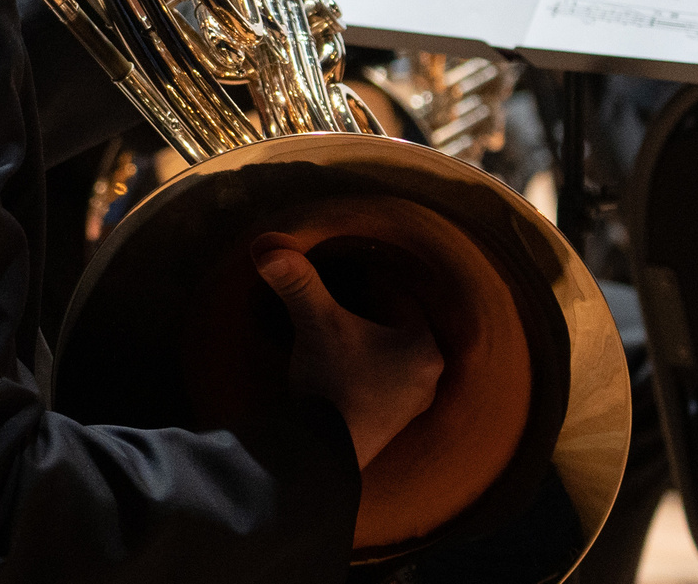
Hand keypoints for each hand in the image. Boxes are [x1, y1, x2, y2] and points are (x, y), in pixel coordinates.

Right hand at [254, 234, 444, 469]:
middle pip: (396, 327)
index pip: (398, 297)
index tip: (340, 272)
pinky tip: (338, 366)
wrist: (322, 452)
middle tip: (335, 299)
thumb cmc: (330, 381)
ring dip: (365, 343)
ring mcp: (411, 407)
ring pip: (389, 356)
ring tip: (334, 331)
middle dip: (368, 312)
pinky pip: (381, 382)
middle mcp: (429, 378)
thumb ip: (298, 282)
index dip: (367, 281)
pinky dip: (362, 369)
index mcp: (424, 347)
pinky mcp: (389, 427)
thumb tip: (268, 245)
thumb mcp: (315, 323)